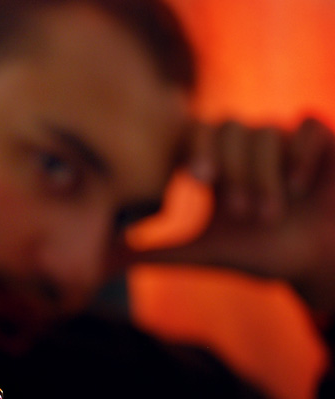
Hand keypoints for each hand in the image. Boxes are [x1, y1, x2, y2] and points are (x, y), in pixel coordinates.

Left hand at [135, 117, 334, 313]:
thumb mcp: (201, 252)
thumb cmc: (256, 253)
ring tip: (268, 214)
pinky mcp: (319, 137)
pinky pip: (305, 124)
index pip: (191, 131)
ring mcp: (282, 137)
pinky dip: (300, 153)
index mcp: (214, 162)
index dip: (192, 147)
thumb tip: (96, 263)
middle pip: (227, 128)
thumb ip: (151, 252)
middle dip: (233, 169)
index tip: (197, 179)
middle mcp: (245, 144)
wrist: (314, 262)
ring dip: (264, 175)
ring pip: (264, 132)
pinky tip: (300, 186)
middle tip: (238, 211)